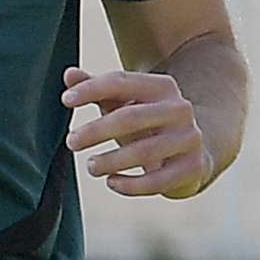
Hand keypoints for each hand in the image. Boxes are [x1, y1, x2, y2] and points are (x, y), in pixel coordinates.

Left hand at [62, 67, 215, 199]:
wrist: (193, 152)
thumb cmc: (148, 125)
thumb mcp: (125, 105)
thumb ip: (98, 90)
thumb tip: (69, 75)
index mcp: (162, 86)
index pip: (122, 81)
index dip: (91, 89)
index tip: (65, 100)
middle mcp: (179, 109)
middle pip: (131, 117)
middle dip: (96, 131)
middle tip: (71, 142)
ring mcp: (189, 139)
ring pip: (144, 152)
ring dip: (111, 161)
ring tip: (90, 166)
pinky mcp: (193, 168)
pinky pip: (158, 180)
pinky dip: (131, 185)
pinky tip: (112, 182)